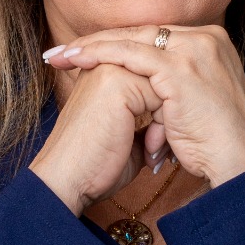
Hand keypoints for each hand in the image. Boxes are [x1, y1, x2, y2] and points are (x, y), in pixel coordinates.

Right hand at [29, 60, 162, 216]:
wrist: (67, 181)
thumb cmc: (95, 164)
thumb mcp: (126, 133)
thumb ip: (148, 115)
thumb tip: (177, 110)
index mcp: (103, 72)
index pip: (155, 79)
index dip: (162, 113)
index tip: (155, 146)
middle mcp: (104, 63)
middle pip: (162, 79)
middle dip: (167, 116)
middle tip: (157, 150)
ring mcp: (109, 69)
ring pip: (165, 86)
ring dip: (166, 122)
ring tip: (153, 151)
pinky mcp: (116, 83)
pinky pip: (163, 94)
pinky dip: (163, 127)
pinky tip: (150, 151)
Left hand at [44, 25, 244, 193]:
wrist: (239, 163)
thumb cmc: (215, 145)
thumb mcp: (193, 105)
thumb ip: (171, 89)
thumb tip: (142, 95)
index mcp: (211, 43)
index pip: (154, 36)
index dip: (117, 43)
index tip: (85, 53)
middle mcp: (206, 38)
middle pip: (141, 33)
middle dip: (98, 42)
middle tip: (62, 51)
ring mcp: (195, 49)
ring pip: (132, 40)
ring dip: (91, 47)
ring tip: (60, 56)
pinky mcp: (181, 67)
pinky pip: (130, 54)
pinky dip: (100, 54)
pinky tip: (76, 59)